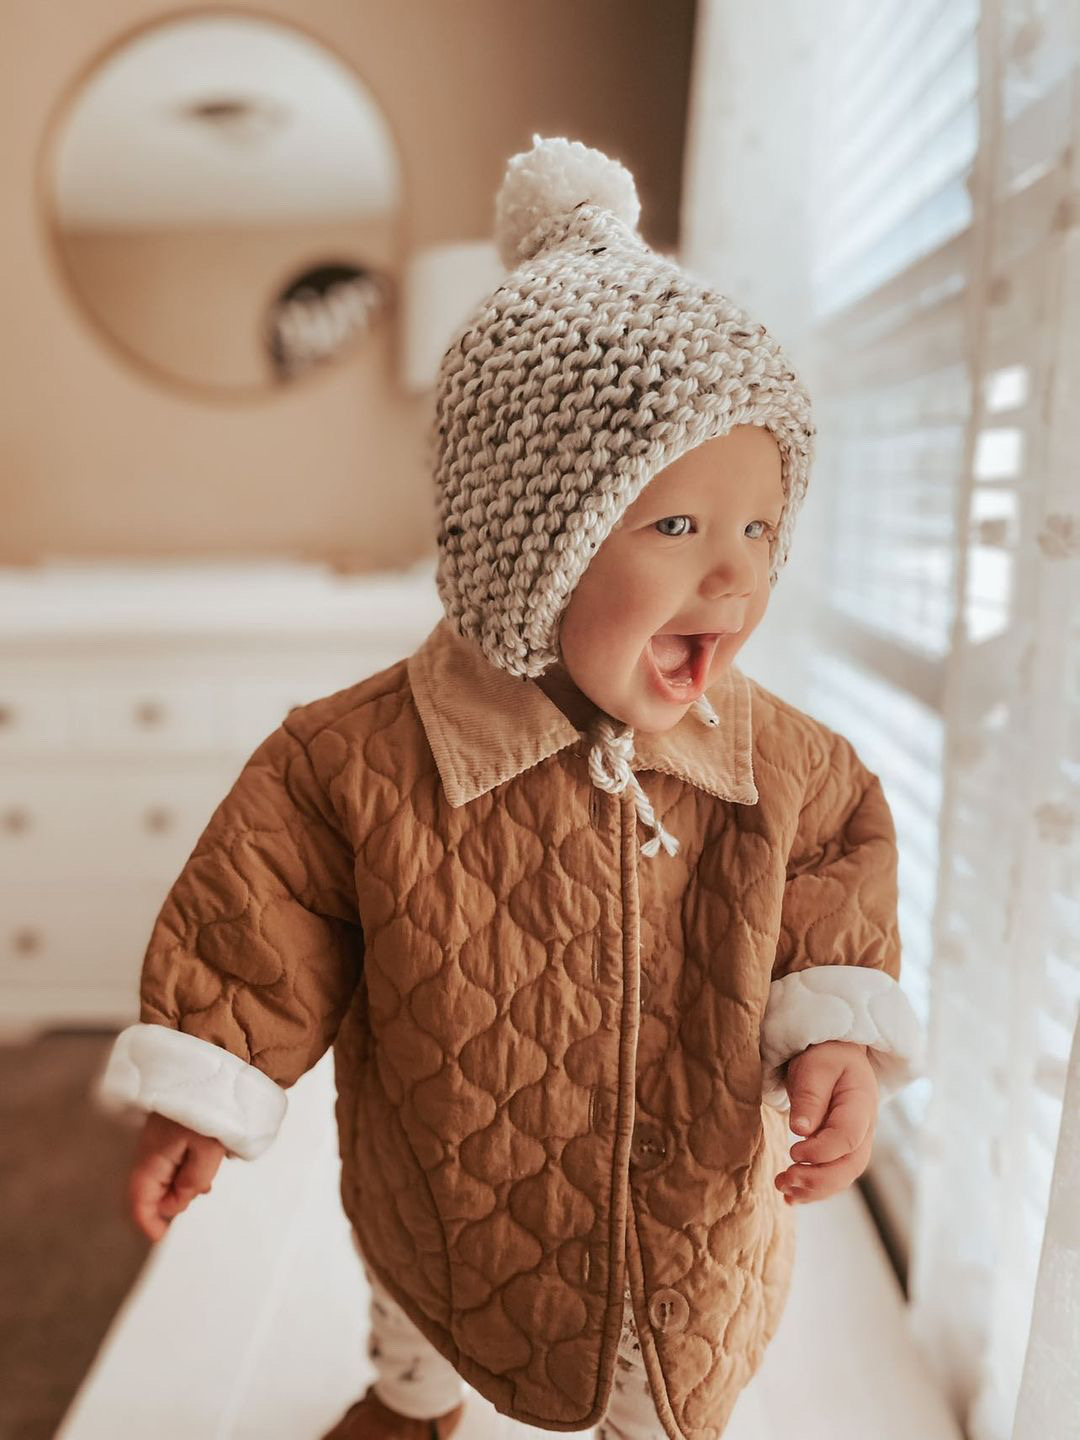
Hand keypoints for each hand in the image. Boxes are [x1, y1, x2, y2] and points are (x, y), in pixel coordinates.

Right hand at [128, 1111, 225, 1241]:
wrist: (212, 1060)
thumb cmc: (210, 1103)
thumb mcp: (208, 1149)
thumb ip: (193, 1182)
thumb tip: (177, 1203)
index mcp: (152, 1157)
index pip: (138, 1200)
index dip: (147, 1221)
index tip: (160, 1236)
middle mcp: (149, 1150)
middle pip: (149, 1190)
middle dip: (167, 1204)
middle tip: (191, 1202)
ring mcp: (158, 1139)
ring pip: (161, 1175)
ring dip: (178, 1186)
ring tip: (203, 1184)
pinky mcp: (170, 1130)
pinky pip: (170, 1159)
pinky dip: (183, 1171)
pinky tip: (202, 1169)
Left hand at [774, 1040, 877, 1205]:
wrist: (836, 1054)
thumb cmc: (825, 1057)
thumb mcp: (815, 1066)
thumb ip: (810, 1096)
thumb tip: (801, 1130)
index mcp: (861, 1103)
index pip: (848, 1137)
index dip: (821, 1151)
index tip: (792, 1151)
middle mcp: (866, 1128)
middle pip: (850, 1165)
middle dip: (818, 1179)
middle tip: (786, 1178)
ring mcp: (858, 1142)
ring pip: (843, 1176)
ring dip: (814, 1189)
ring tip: (783, 1187)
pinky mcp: (843, 1150)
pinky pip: (834, 1176)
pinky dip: (814, 1190)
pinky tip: (791, 1197)